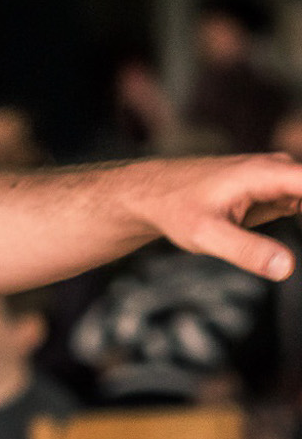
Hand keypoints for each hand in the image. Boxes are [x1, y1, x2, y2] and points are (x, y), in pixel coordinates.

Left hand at [136, 155, 301, 280]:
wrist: (150, 194)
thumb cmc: (174, 208)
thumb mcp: (205, 234)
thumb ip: (246, 250)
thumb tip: (287, 268)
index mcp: (267, 172)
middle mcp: (279, 170)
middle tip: (265, 228)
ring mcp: (280, 181)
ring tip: (250, 230)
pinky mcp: (277, 193)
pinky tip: (283, 253)